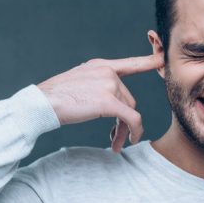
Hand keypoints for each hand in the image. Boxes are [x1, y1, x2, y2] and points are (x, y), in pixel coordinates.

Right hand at [37, 54, 163, 152]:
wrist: (40, 104)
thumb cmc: (56, 98)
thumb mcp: (79, 83)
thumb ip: (98, 87)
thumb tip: (115, 104)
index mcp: (100, 66)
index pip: (131, 64)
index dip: (149, 61)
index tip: (163, 59)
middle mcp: (107, 72)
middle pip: (128, 99)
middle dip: (124, 120)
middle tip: (116, 137)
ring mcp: (109, 85)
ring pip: (129, 111)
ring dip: (123, 130)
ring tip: (116, 143)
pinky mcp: (108, 101)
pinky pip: (131, 118)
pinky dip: (134, 130)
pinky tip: (130, 140)